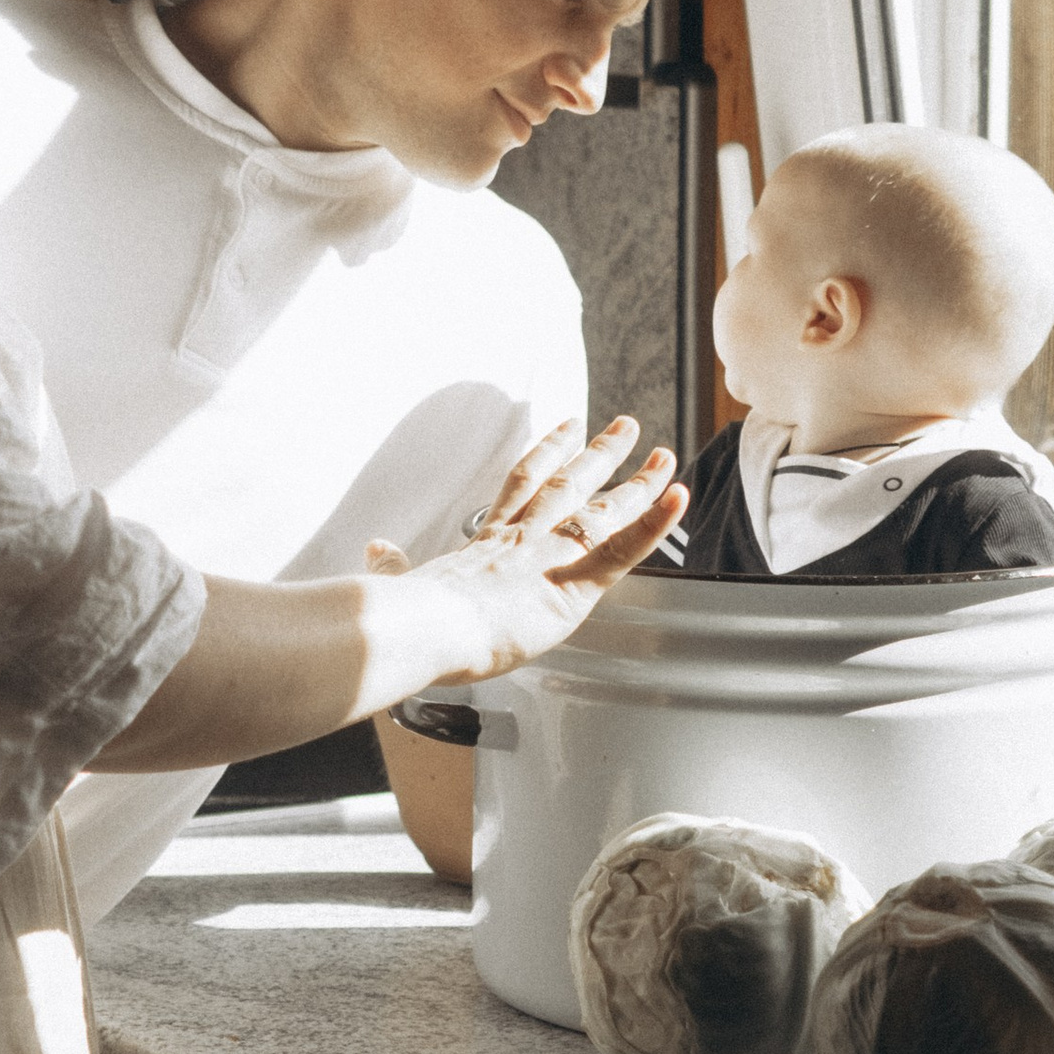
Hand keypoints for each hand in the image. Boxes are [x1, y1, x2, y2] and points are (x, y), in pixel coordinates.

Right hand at [370, 415, 685, 685]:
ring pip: (603, 509)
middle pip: (570, 485)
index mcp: (484, 543)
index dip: (546, 455)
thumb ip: (394, 567)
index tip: (565, 429)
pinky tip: (678, 498)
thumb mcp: (397, 584)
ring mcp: (549, 555)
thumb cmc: (409, 617)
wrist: (424, 627)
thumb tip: (375, 549)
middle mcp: (522, 538)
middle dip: (599, 454)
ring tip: (663, 454)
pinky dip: (656, 522)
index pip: (522, 487)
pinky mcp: (573, 583)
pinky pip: (625, 548)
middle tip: (625, 427)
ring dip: (637, 481)